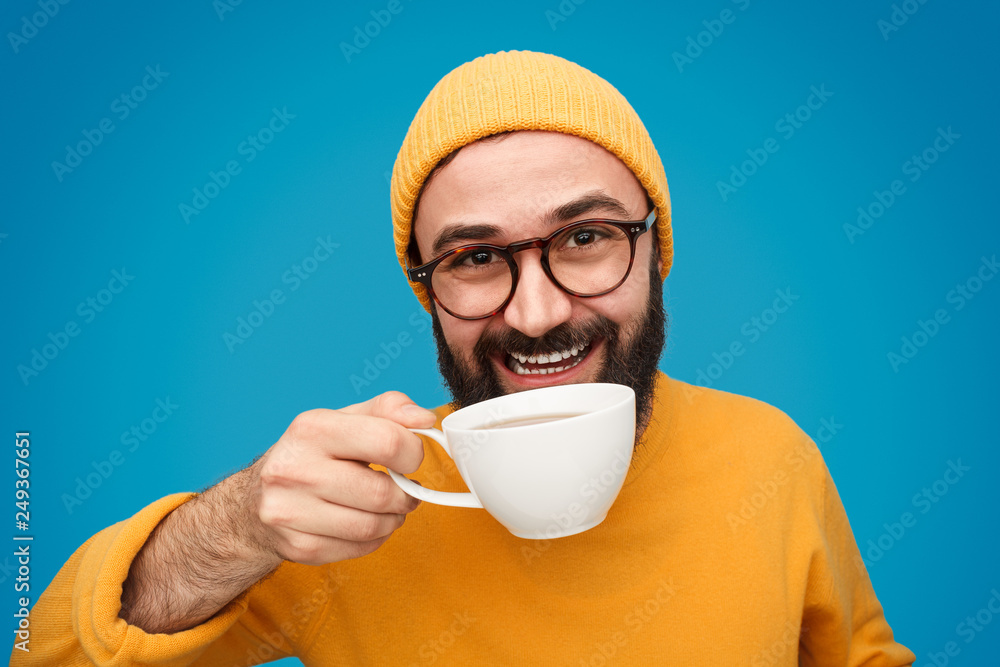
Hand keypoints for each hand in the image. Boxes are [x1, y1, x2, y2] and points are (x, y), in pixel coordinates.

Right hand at [251, 391, 436, 564]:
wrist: (254, 502)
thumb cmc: (312, 455)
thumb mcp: (344, 420)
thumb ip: (388, 410)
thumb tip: (425, 418)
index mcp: (311, 428)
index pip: (387, 441)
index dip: (413, 452)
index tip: (410, 457)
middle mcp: (294, 469)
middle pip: (383, 492)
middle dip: (406, 494)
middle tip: (405, 489)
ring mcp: (291, 511)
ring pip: (374, 526)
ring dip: (393, 518)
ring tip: (387, 507)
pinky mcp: (298, 546)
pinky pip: (360, 548)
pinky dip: (375, 538)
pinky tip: (365, 522)